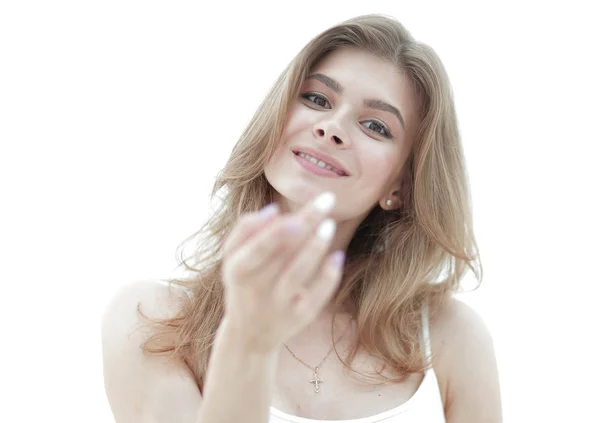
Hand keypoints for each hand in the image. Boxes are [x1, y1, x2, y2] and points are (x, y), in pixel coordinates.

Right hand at [219, 192, 344, 352]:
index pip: (258, 248)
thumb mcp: (231, 258)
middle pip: (284, 253)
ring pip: (299, 273)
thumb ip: (245, 230)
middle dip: (306, 224)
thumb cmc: (243, 284)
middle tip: (326, 201)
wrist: (249, 336)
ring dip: (316, 247)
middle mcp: (258, 289)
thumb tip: (274, 210)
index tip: (296, 215)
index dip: (277, 233)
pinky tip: (337, 256)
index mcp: (238, 271)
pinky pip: (317, 296)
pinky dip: (329, 276)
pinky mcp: (300, 317)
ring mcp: (280, 305)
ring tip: (329, 224)